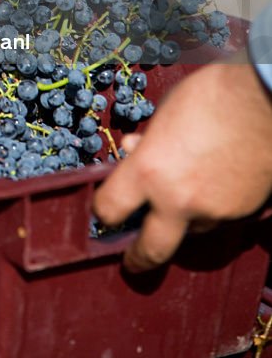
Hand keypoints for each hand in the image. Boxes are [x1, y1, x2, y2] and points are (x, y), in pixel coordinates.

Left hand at [93, 60, 271, 272]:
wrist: (264, 100)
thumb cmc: (210, 96)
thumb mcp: (165, 114)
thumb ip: (147, 141)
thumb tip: (134, 150)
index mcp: (149, 171)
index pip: (110, 208)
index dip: (102, 210)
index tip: (103, 212)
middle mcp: (178, 200)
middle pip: (150, 250)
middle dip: (138, 259)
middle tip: (131, 261)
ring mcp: (213, 211)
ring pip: (189, 231)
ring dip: (180, 221)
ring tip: (182, 193)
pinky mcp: (241, 212)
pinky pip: (217, 219)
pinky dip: (209, 208)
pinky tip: (211, 184)